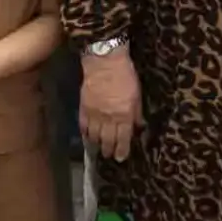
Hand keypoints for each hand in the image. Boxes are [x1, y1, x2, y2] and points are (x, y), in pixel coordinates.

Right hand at [79, 48, 142, 162]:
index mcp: (124, 115)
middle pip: (107, 140)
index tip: (121, 158)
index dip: (122, 150)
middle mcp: (108, 118)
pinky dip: (85, 134)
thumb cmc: (125, 76)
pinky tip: (87, 137)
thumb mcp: (137, 94)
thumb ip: (136, 113)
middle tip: (109, 157)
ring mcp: (94, 114)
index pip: (123, 138)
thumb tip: (138, 127)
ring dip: (97, 144)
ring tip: (98, 149)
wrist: (104, 62)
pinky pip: (83, 126)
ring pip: (94, 136)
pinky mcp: (83, 108)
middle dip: (109, 150)